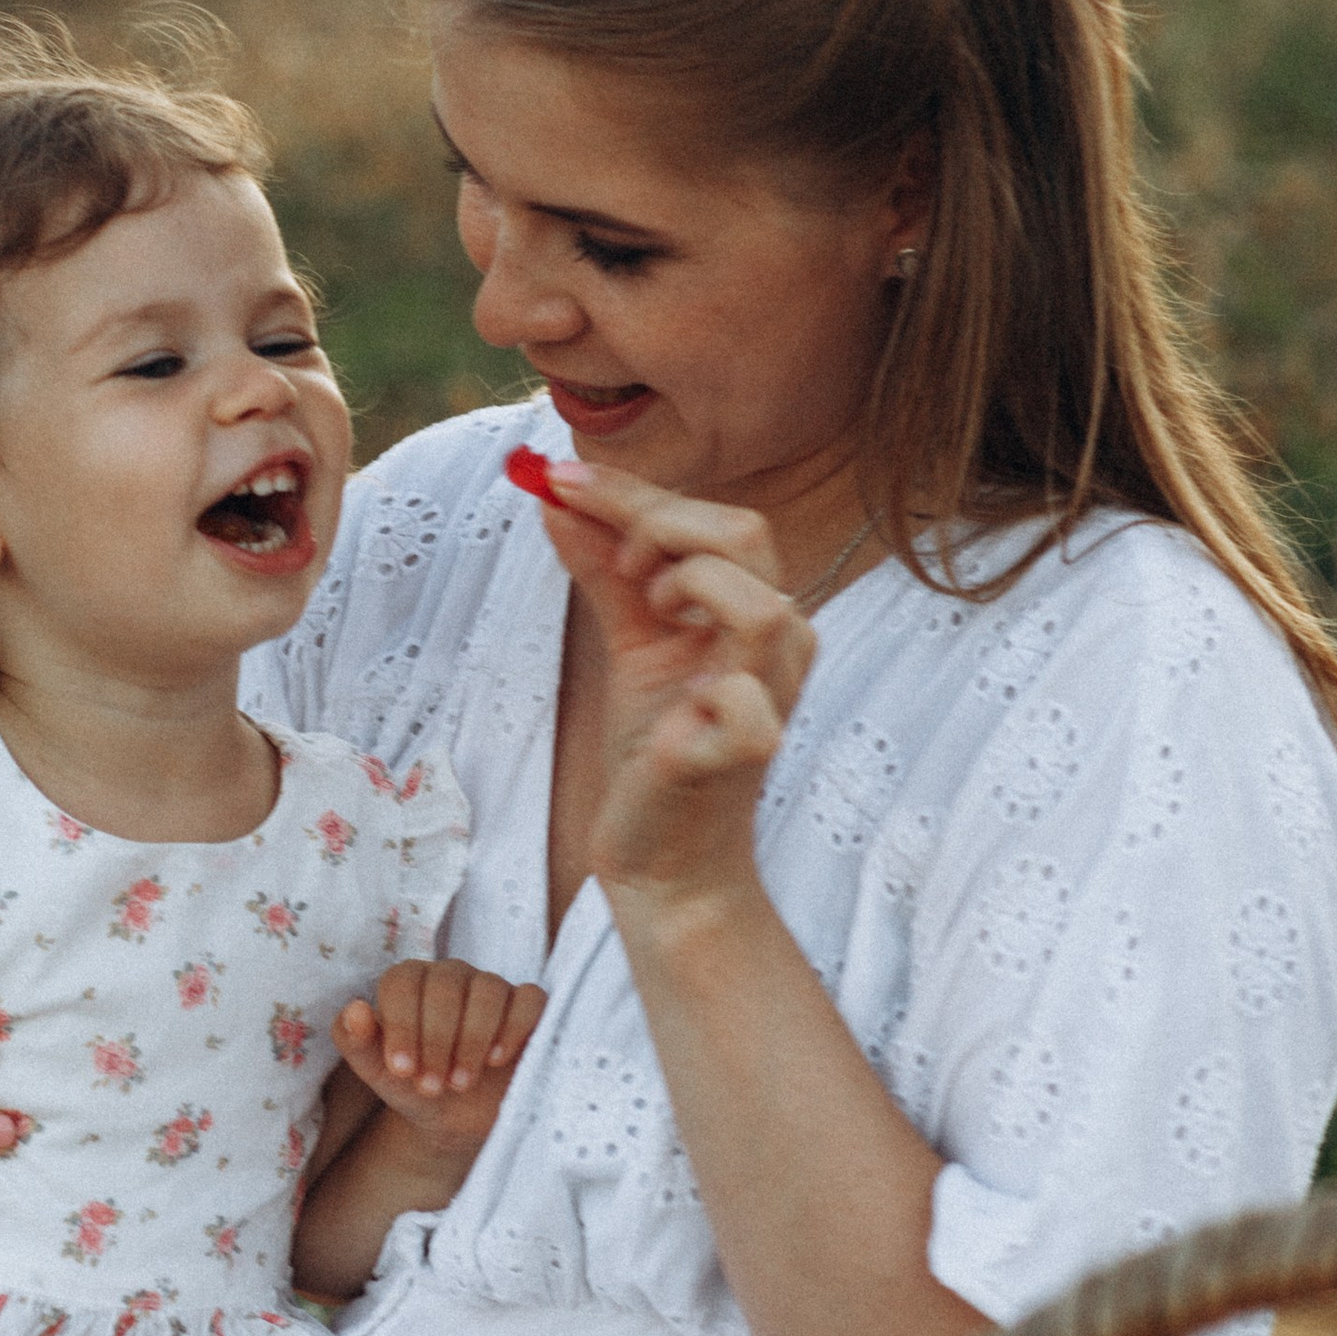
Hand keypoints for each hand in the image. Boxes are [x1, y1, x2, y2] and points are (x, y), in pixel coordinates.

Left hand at [333, 960, 547, 1170]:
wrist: (456, 1118)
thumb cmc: (414, 1086)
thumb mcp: (379, 1074)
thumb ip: (356, 1042)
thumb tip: (354, 1010)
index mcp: (409, 983)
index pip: (403, 982)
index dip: (402, 1025)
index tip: (402, 1071)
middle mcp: (450, 975)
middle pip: (446, 984)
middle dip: (437, 1040)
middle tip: (432, 1086)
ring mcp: (491, 987)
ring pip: (488, 989)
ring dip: (473, 1039)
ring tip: (461, 1083)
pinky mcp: (526, 1007)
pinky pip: (530, 999)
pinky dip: (516, 1026)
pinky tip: (497, 1059)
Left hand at [525, 461, 820, 913]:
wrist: (661, 858)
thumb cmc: (653, 750)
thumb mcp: (629, 641)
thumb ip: (602, 567)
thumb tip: (555, 495)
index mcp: (758, 609)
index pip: (720, 520)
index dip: (632, 492)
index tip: (556, 477)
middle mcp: (781, 647)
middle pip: (745, 535)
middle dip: (658, 527)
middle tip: (617, 566)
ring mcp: (773, 701)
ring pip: (759, 605)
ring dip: (686, 592)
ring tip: (649, 618)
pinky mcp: (748, 757)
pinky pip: (744, 702)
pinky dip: (703, 692)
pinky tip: (672, 712)